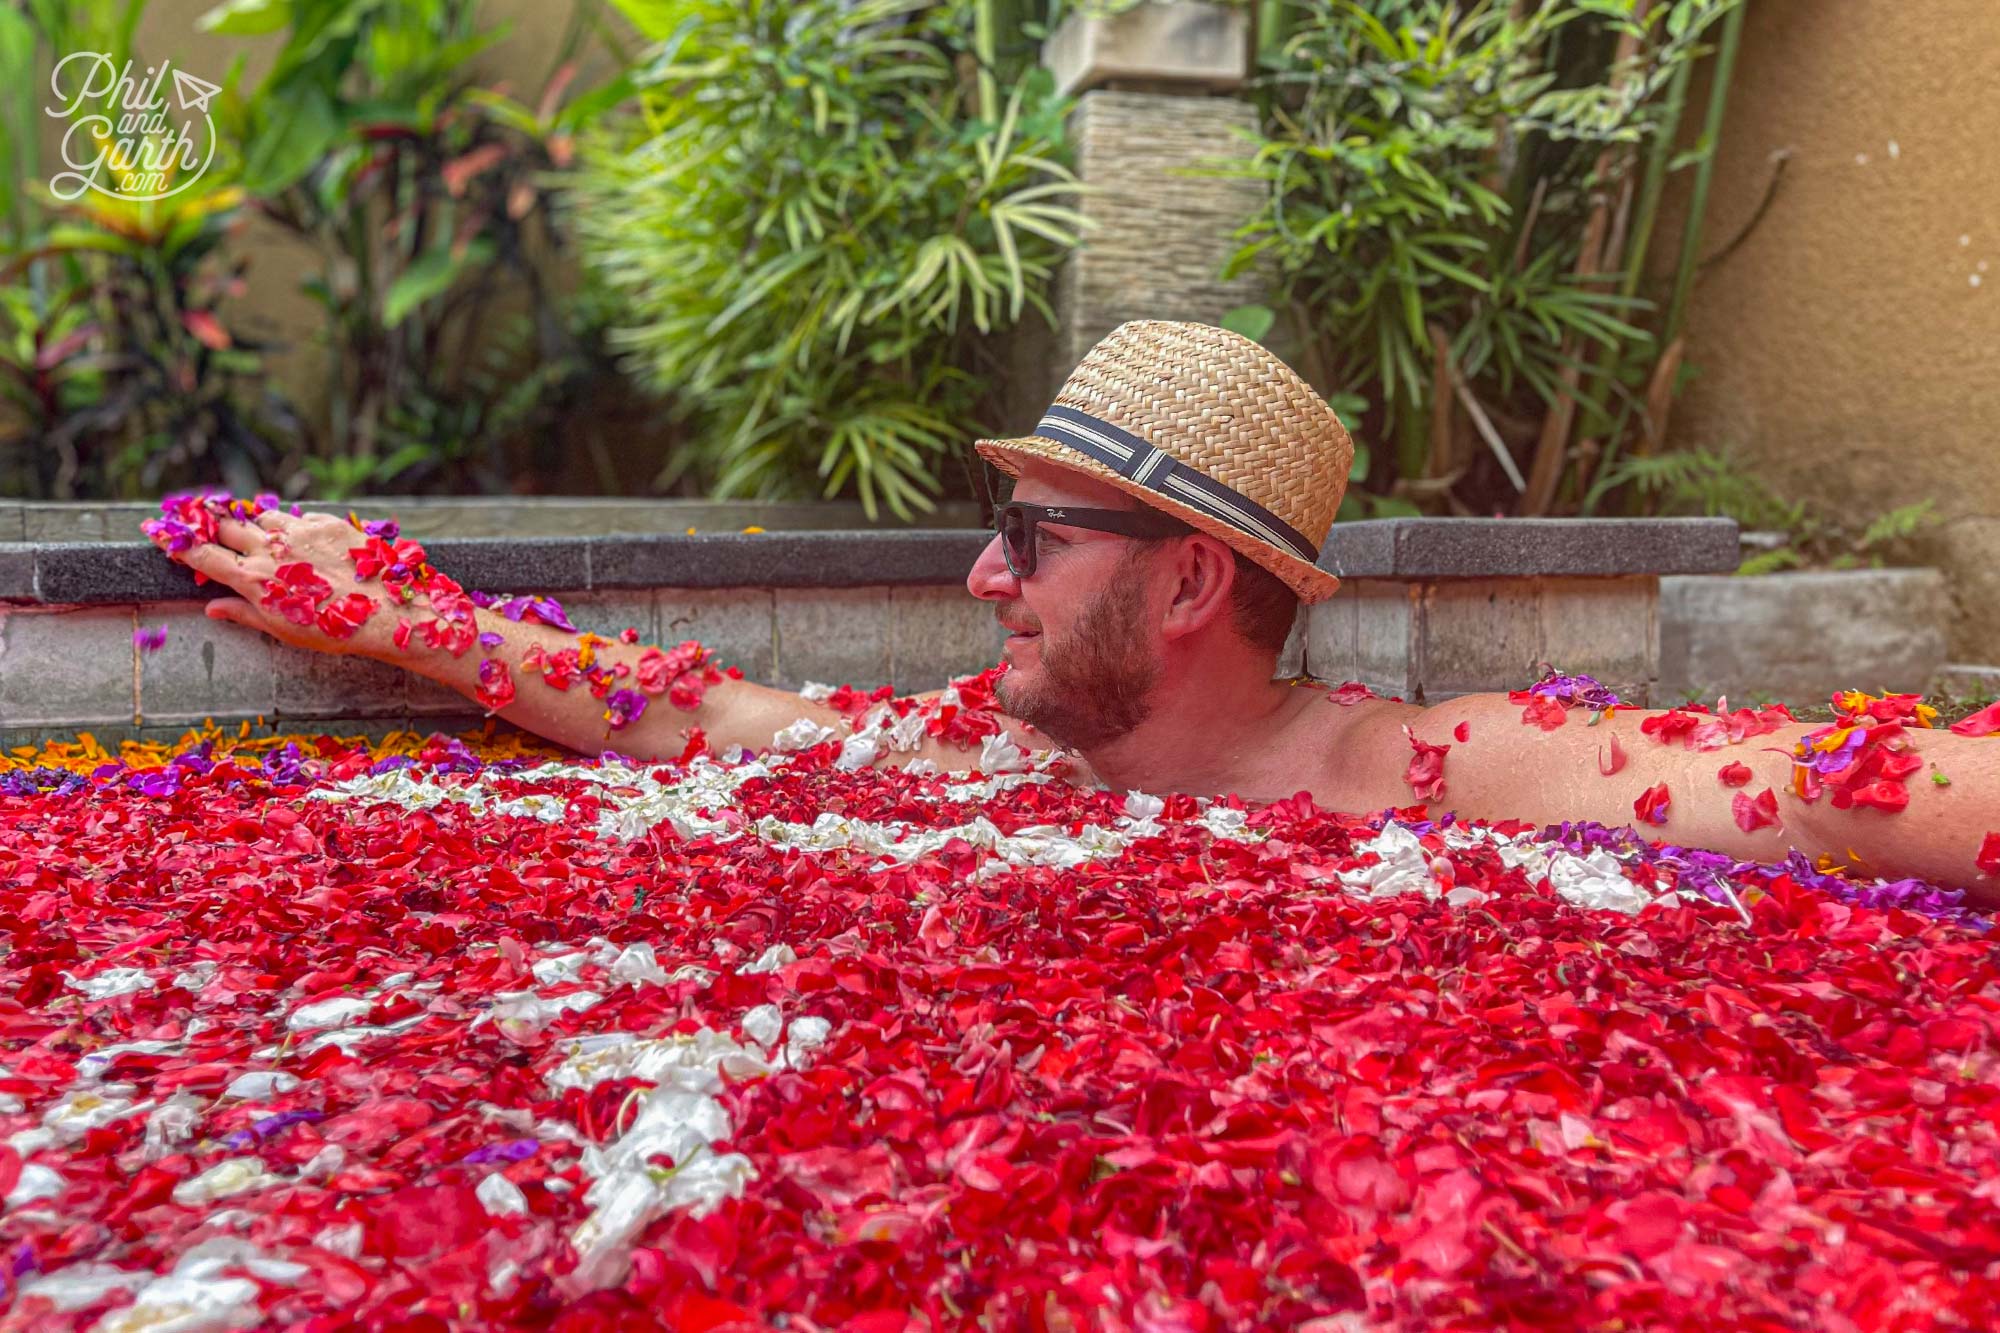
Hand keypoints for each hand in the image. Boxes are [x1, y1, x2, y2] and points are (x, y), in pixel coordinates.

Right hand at [172, 508, 397, 658]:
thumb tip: (212, 608)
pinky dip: (292, 528)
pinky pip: (298, 518)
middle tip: (201, 524)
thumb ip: (244, 614)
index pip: (203, 557)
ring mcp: (300, 532)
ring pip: (261, 518)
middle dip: (211, 526)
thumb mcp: (283, 631)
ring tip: (261, 540)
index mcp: (255, 580)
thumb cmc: (335, 630)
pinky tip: (302, 544)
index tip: (156, 530)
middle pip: (226, 528)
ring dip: (255, 526)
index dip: (176, 544)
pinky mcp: (327, 523)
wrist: (388, 614)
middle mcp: (272, 550)